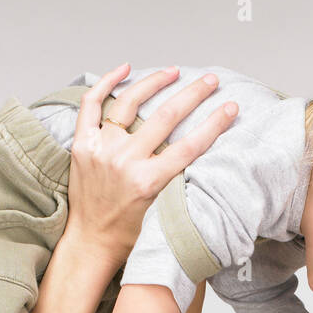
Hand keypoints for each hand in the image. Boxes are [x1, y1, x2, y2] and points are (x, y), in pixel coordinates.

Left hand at [62, 63, 237, 268]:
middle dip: (193, 94)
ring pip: (131, 102)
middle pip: (166, 117)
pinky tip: (125, 69)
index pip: (189, 146)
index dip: (214, 124)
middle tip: (210, 81)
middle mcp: (124, 161)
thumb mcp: (159, 211)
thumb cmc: (127, 234)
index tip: (230, 108)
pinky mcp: (83, 144)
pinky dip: (106, 82)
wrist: (90, 243)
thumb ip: (174, 182)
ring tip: (174, 71)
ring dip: (156, 82)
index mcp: (147, 182)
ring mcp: (102, 149)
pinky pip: (92, 104)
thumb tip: (196, 153)